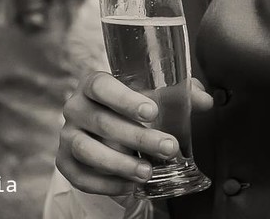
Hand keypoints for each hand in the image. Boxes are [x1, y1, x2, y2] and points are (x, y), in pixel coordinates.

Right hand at [56, 72, 212, 195]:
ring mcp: (67, 135)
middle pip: (102, 122)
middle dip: (138, 137)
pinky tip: (128, 186)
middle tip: (169, 147)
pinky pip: (80, 176)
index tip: (152, 112)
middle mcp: (75, 107)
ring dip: (120, 163)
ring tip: (147, 172)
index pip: (101, 86)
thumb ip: (181, 94)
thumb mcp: (154, 96)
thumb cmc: (131, 108)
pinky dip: (105, 184)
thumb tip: (206, 101)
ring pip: (87, 150)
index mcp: (93, 84)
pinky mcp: (64, 162)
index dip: (125, 99)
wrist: (104, 132)